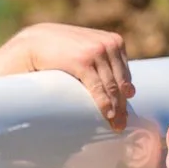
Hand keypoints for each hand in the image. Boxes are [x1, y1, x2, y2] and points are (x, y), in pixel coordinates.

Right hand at [4, 23, 133, 125]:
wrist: (36, 42)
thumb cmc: (63, 50)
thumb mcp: (89, 51)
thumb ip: (108, 66)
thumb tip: (132, 92)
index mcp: (114, 41)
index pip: (125, 74)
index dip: (125, 95)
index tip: (125, 113)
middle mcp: (108, 44)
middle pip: (121, 82)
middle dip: (122, 106)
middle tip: (122, 125)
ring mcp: (96, 51)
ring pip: (112, 87)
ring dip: (116, 109)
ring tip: (116, 125)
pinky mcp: (83, 61)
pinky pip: (98, 87)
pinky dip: (104, 103)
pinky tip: (108, 115)